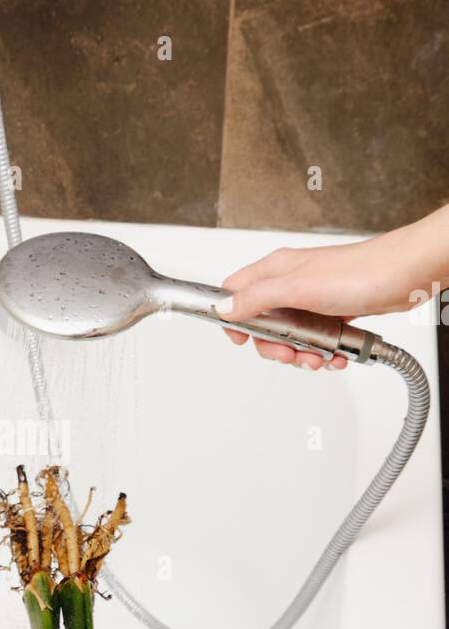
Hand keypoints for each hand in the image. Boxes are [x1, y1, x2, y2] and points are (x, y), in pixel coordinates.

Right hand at [217, 221, 444, 370]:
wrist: (405, 275)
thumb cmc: (360, 273)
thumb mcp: (298, 288)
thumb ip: (257, 299)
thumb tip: (223, 309)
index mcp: (275, 270)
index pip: (235, 292)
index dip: (231, 317)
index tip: (241, 338)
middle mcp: (290, 283)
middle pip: (262, 323)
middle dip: (273, 346)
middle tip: (288, 352)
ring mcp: (311, 299)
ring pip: (289, 335)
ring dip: (300, 354)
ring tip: (317, 358)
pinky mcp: (331, 313)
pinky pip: (315, 339)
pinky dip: (322, 352)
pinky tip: (334, 356)